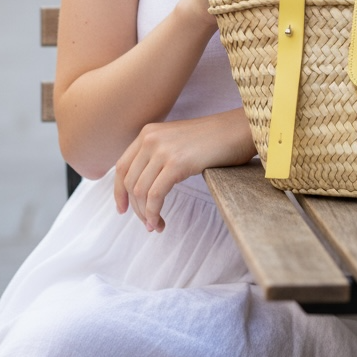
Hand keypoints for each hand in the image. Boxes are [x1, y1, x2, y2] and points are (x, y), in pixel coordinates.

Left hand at [113, 111, 254, 231]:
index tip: (123, 209)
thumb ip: (159, 156)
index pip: (122, 167)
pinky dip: (153, 212)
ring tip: (156, 225)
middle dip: (135, 207)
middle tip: (148, 223)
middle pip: (129, 181)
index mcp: (148, 133)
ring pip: (140, 191)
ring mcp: (162, 150)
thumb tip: (146, 187)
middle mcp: (150, 139)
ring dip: (145, 214)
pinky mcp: (176, 163)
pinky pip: (155, 195)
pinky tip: (160, 222)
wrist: (237, 130)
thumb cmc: (214, 141)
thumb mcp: (177, 142)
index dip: (119, 191)